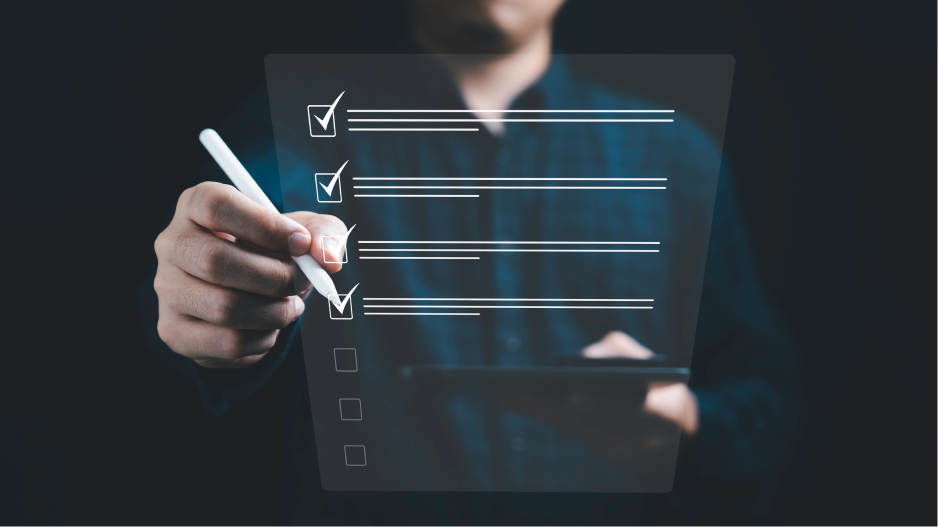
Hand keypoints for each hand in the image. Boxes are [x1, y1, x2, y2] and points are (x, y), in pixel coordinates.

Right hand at [153, 182, 347, 368]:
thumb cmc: (275, 251)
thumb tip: (326, 258)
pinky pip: (227, 343)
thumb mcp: (305, 231)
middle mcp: (172, 244)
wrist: (254, 292)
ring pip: (224, 308)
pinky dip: (263, 339)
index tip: (301, 243)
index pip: (216, 206)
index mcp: (196, 205)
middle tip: (302, 282)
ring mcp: (167, 290)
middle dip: (275, 277)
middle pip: (216, 261)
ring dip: (274, 311)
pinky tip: (269, 326)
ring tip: (289, 304)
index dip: (265, 226)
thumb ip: (324, 234)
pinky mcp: (175, 331)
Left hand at [504, 331, 697, 477]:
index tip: (574, 394)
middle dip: (554, 408)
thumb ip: (621, 354)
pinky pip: (568, 430)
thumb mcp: (654, 364)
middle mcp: (639, 440)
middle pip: (590, 424)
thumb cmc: (663, 385)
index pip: (629, 413)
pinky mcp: (601, 450)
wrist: (677, 434)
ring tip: (508, 395)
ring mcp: (619, 450)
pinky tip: (513, 402)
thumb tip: (585, 358)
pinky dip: (542, 414)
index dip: (601, 405)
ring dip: (539, 412)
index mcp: (663, 417)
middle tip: (520, 394)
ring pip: (574, 429)